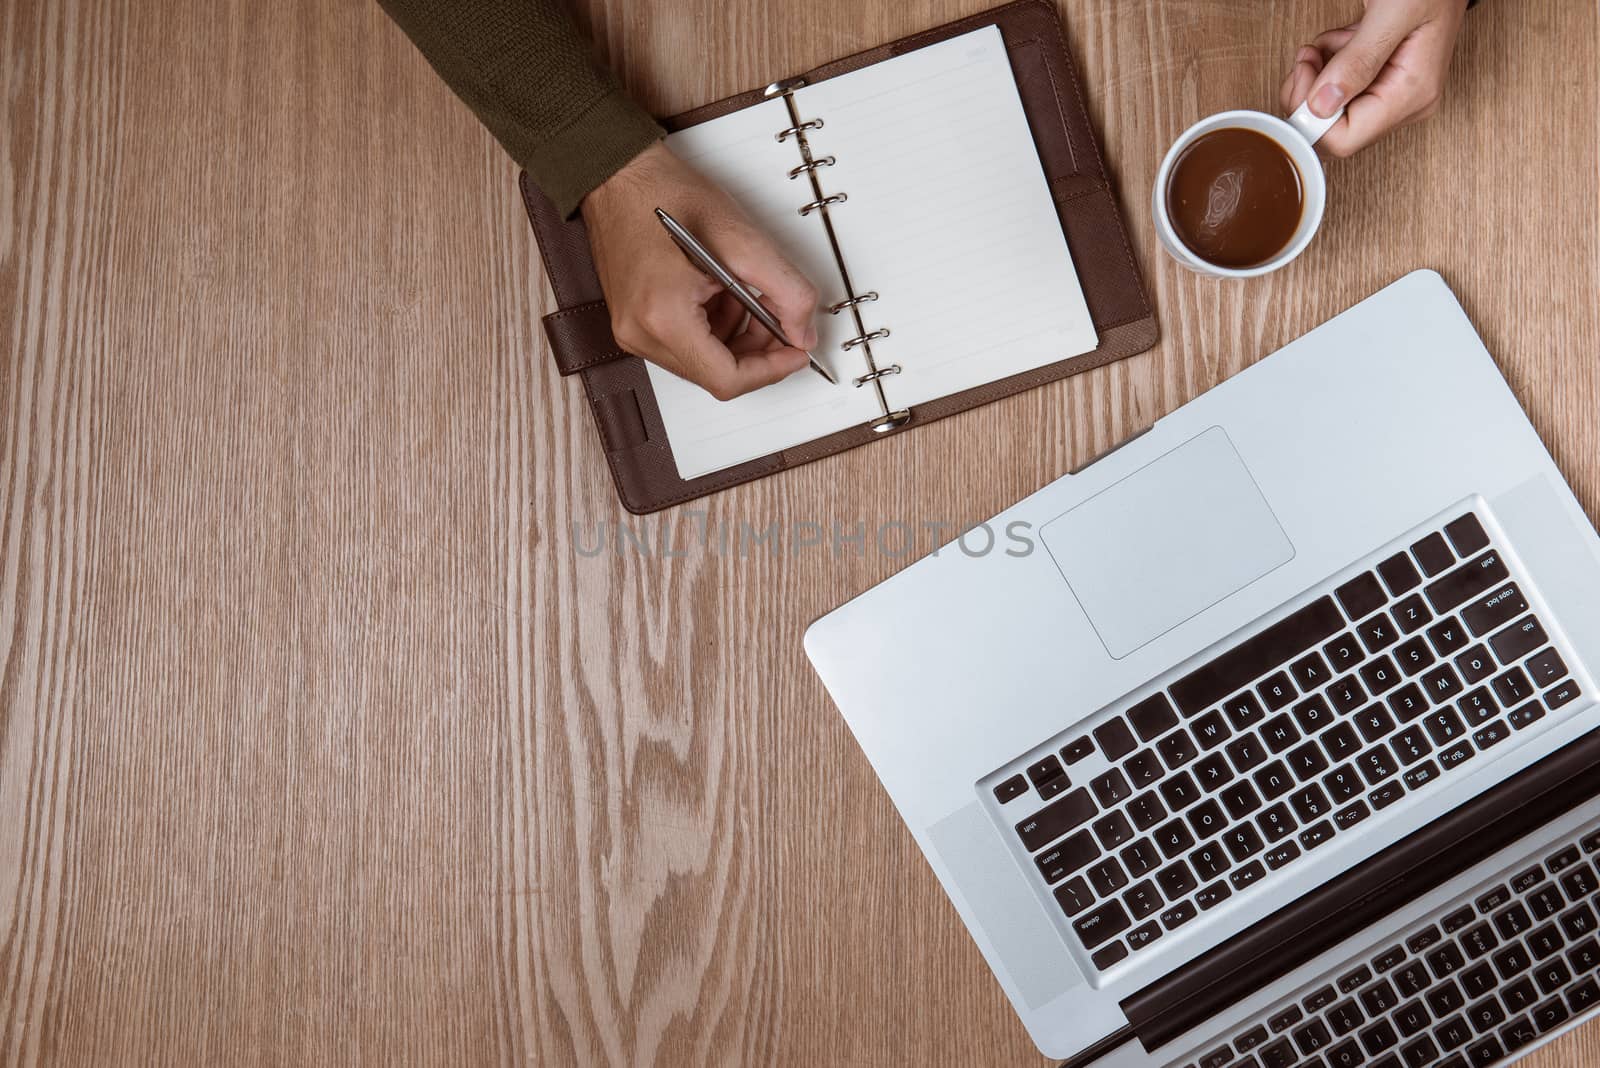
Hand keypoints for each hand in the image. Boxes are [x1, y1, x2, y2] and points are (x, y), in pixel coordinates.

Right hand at [579, 142, 819, 400]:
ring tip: (747, 296)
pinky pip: (684, 344)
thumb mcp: (743, 240)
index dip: (771, 370)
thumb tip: (802, 332)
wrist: (617, 176)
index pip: (727, 379)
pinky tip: (722, 294)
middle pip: (715, 374)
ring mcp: (632, 332)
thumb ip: (786, 290)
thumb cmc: (665, 194)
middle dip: (757, 351)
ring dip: (737, 337)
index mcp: (663, 318)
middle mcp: (641, 334)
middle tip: (780, 320)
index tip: (794, 352)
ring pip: (702, 362)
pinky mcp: (633, 323)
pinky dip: (714, 327)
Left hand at [1280, 0, 1467, 157]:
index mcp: (1412, 95)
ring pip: (1330, 108)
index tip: (1305, 76)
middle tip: (1307, 58)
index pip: (1345, 140)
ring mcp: (1391, 90)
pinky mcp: (1379, 77)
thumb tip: (1322, 106)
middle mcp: (1404, 101)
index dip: (1312, 116)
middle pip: (1333, 129)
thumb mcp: (1393, 13)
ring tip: (1326, 42)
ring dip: (1316, 75)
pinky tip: (1340, 39)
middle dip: (1309, 96)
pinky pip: (1337, 87)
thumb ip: (1358, 60)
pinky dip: (1327, 63)